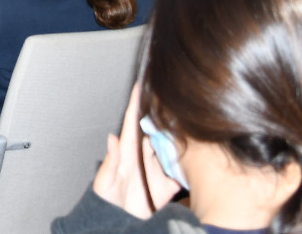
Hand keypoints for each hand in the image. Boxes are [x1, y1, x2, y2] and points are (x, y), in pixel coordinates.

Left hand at [92, 84, 178, 218]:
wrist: (121, 226)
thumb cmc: (108, 204)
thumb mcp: (104, 184)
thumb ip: (110, 162)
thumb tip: (112, 138)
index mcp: (127, 153)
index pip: (132, 122)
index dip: (136, 103)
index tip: (141, 83)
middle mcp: (144, 157)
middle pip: (157, 129)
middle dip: (164, 114)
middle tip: (174, 98)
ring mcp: (158, 170)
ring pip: (172, 145)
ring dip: (179, 135)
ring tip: (189, 120)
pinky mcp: (170, 186)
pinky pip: (182, 170)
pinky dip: (189, 162)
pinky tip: (197, 152)